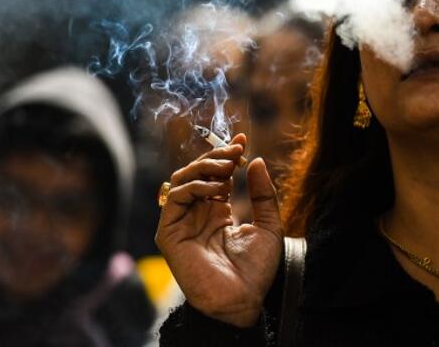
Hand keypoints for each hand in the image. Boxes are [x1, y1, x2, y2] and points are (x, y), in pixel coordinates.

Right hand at [155, 134, 282, 327]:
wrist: (244, 299)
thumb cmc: (256, 270)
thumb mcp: (268, 224)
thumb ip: (262, 194)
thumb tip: (256, 161)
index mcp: (217, 211)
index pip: (216, 174)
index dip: (226, 154)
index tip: (243, 139)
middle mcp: (197, 214)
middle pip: (196, 172)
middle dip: (215, 156)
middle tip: (235, 150)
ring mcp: (182, 223)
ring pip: (181, 180)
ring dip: (204, 167)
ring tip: (228, 166)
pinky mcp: (170, 234)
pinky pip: (174, 200)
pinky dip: (194, 186)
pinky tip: (216, 187)